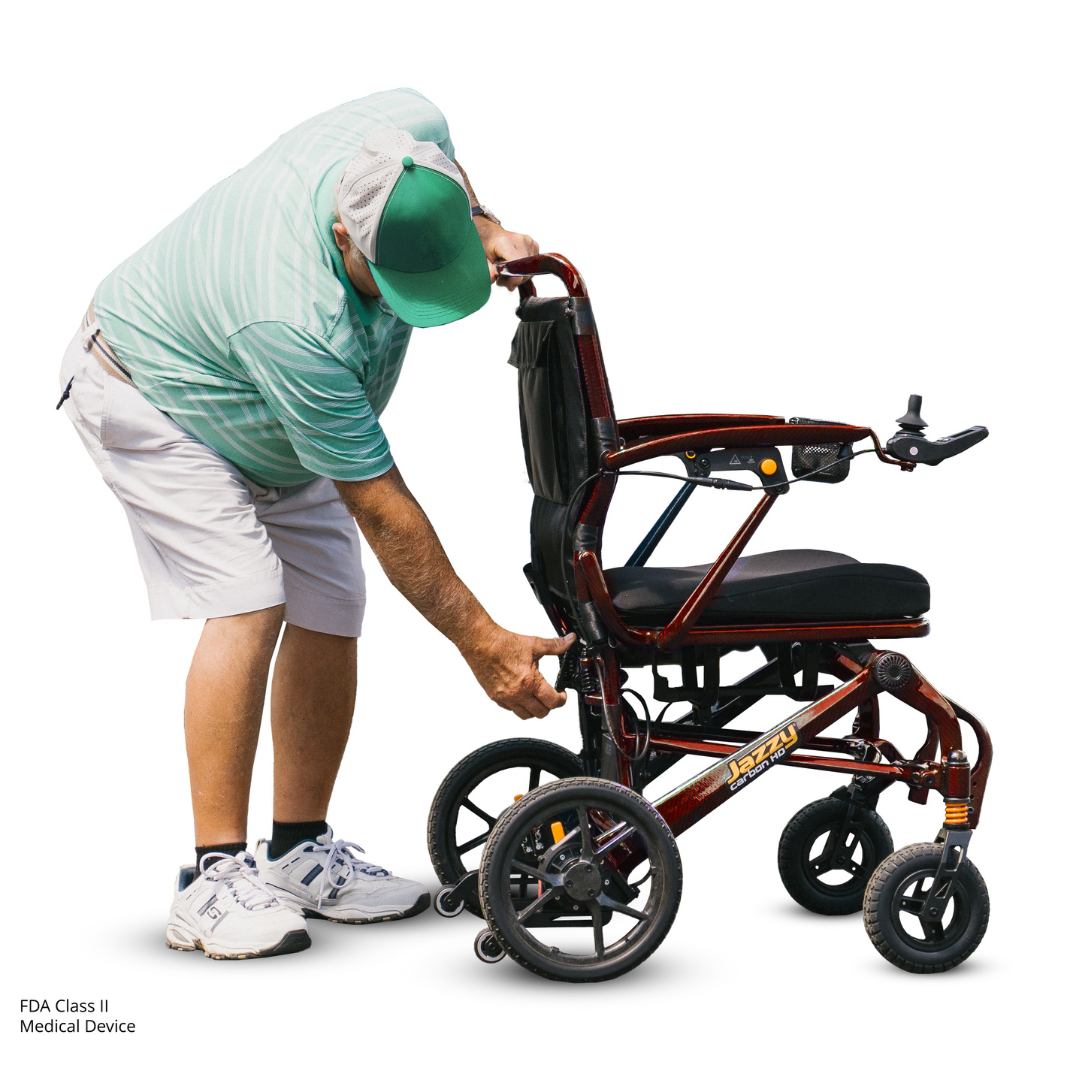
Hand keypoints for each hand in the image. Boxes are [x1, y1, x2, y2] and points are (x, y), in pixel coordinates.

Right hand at [459, 626, 575, 718]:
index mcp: (530, 681)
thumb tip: (569, 641)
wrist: (480, 644)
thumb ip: (555, 645)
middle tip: (551, 696)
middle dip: (549, 706)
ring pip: (525, 715)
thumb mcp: (534, 644)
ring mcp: (506, 698)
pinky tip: (520, 695)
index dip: (561, 699)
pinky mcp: (495, 697)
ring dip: (534, 709)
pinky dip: (518, 706)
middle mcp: (518, 693)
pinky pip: (510, 710)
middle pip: (541, 713)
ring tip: (537, 698)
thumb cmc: (503, 644)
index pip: (553, 702)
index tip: (562, 694)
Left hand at [474, 217, 538, 290]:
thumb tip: (492, 279)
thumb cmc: (488, 247)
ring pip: (530, 270)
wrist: (493, 235)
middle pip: (524, 271)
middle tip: (503, 277)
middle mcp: (519, 240)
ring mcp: (528, 242)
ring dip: (519, 275)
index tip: (508, 285)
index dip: (513, 280)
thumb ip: (488, 270)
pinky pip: (532, 265)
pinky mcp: (534, 245)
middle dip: (515, 279)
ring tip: (507, 269)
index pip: (517, 267)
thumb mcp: (483, 260)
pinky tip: (514, 264)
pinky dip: (524, 269)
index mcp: (505, 242)